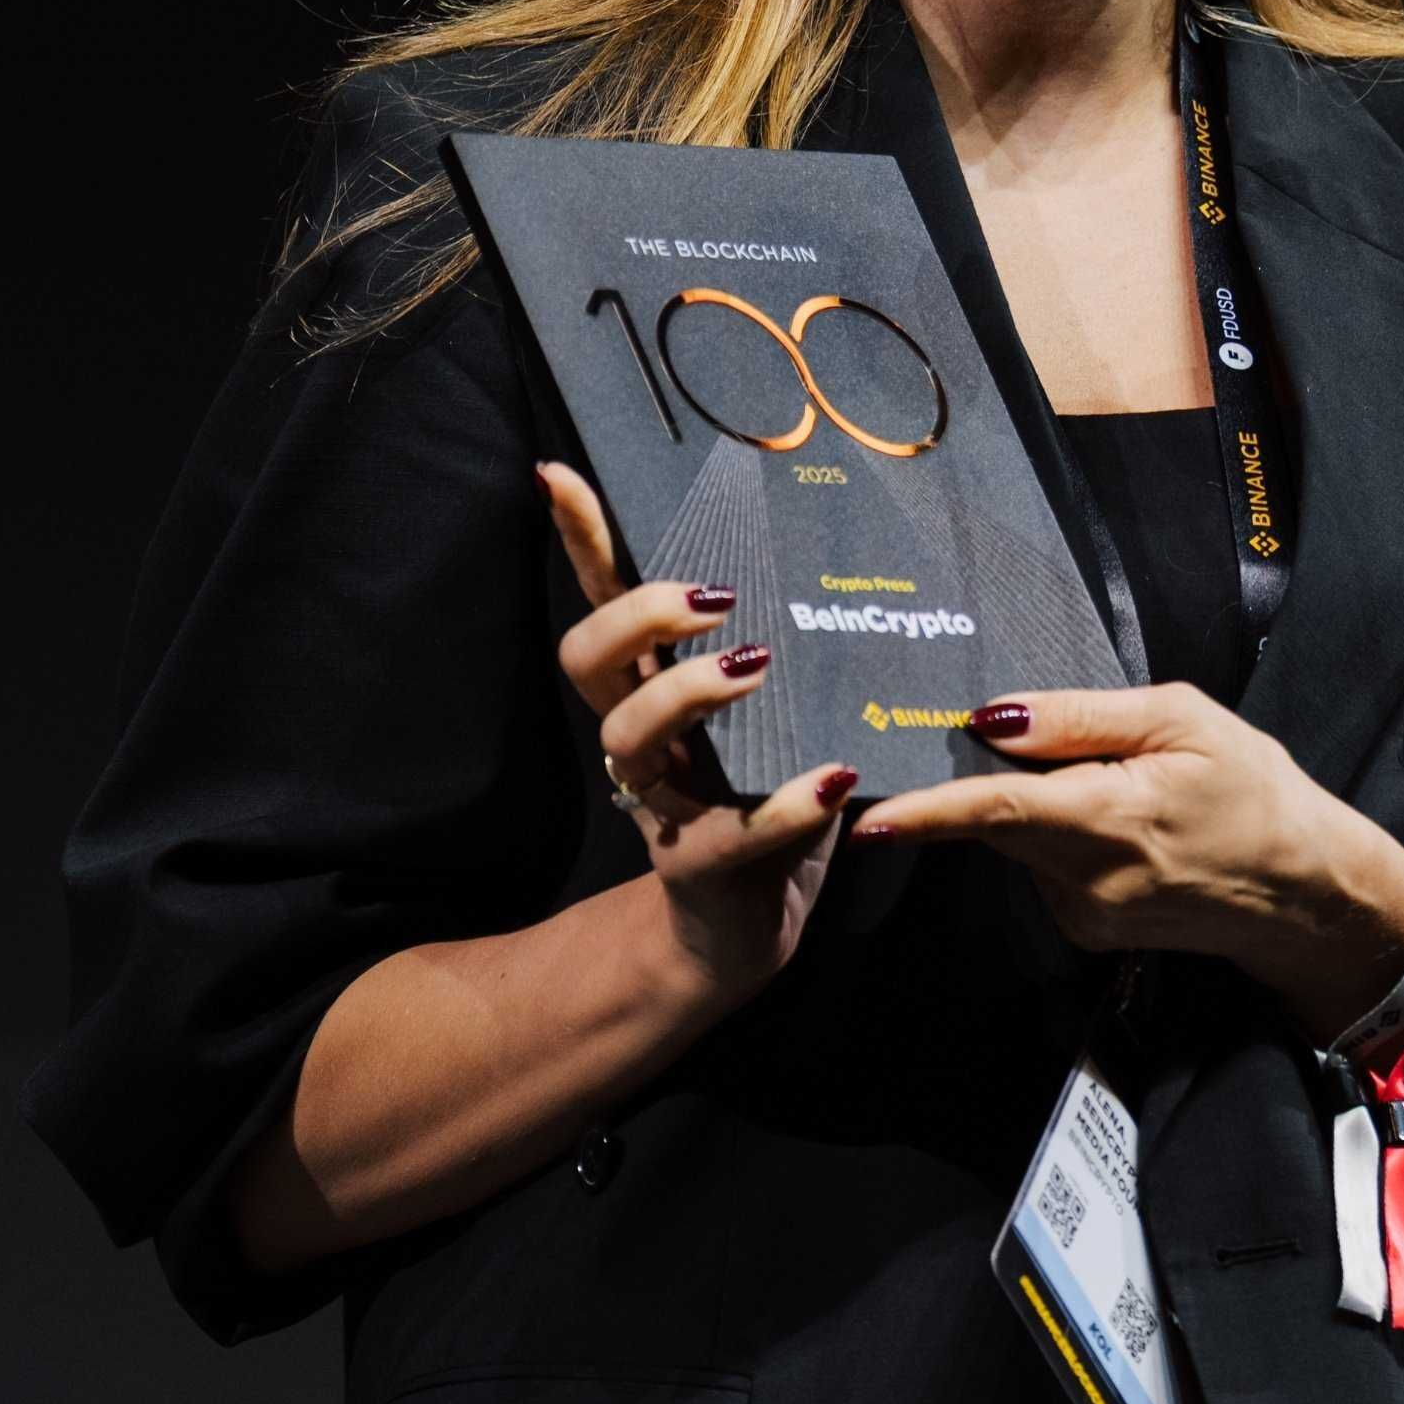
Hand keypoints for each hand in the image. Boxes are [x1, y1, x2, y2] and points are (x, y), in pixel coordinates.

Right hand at [541, 461, 852, 1005]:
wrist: (751, 930)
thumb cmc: (771, 794)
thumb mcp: (784, 709)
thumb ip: (796, 644)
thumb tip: (846, 545)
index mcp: (653, 688)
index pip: (604, 601)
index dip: (579, 541)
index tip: (557, 473)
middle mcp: (640, 739)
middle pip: (587, 658)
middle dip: (637, 615)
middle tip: (715, 598)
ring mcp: (661, 805)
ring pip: (629, 737)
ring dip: (689, 691)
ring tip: (757, 664)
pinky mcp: (701, 867)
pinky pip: (730, 834)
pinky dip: (784, 806)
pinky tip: (834, 780)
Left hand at [855, 684, 1403, 1034]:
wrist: (1302, 890)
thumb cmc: (1254, 790)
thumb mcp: (1183, 721)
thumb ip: (1082, 719)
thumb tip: (995, 717)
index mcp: (1110, 817)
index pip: (999, 808)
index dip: (931, 809)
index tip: (872, 814)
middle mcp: (1087, 879)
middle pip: (998, 820)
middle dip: (983, 778)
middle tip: (1007, 736)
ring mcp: (1085, 913)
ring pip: (1021, 843)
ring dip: (1036, 806)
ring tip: (1120, 781)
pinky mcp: (1088, 929)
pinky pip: (1046, 867)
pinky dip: (1060, 835)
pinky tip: (1121, 823)